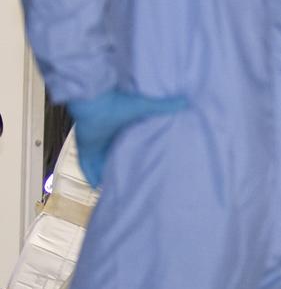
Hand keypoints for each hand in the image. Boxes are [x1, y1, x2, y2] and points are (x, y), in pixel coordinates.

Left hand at [69, 90, 187, 188]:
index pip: (127, 140)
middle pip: (113, 153)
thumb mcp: (145, 107)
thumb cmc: (117, 102)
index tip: (142, 158)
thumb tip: (187, 102)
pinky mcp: (85, 148)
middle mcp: (107, 135)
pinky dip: (91, 175)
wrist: (94, 101)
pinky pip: (86, 166)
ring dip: (106, 172)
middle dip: (120, 163)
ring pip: (100, 162)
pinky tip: (97, 186)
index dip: (133, 150)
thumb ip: (164, 106)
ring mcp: (95, 142)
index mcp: (120, 126)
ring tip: (117, 185)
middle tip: (131, 176)